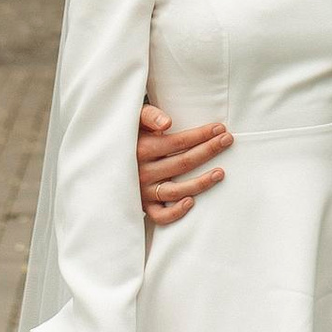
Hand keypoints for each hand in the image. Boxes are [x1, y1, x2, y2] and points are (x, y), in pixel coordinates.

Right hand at [137, 100, 227, 226]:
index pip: (179, 142)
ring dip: (202, 182)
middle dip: (209, 150)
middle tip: (228, 140)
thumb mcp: (132, 119)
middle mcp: (143, 171)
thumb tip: (167, 122)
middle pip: (183, 163)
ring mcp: (143, 191)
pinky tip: (192, 201)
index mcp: (142, 149)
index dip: (201, 135)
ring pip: (177, 190)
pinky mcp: (142, 206)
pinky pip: (160, 216)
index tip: (220, 128)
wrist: (103, 158)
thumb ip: (149, 116)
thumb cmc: (127, 136)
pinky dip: (176, 212)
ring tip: (220, 172)